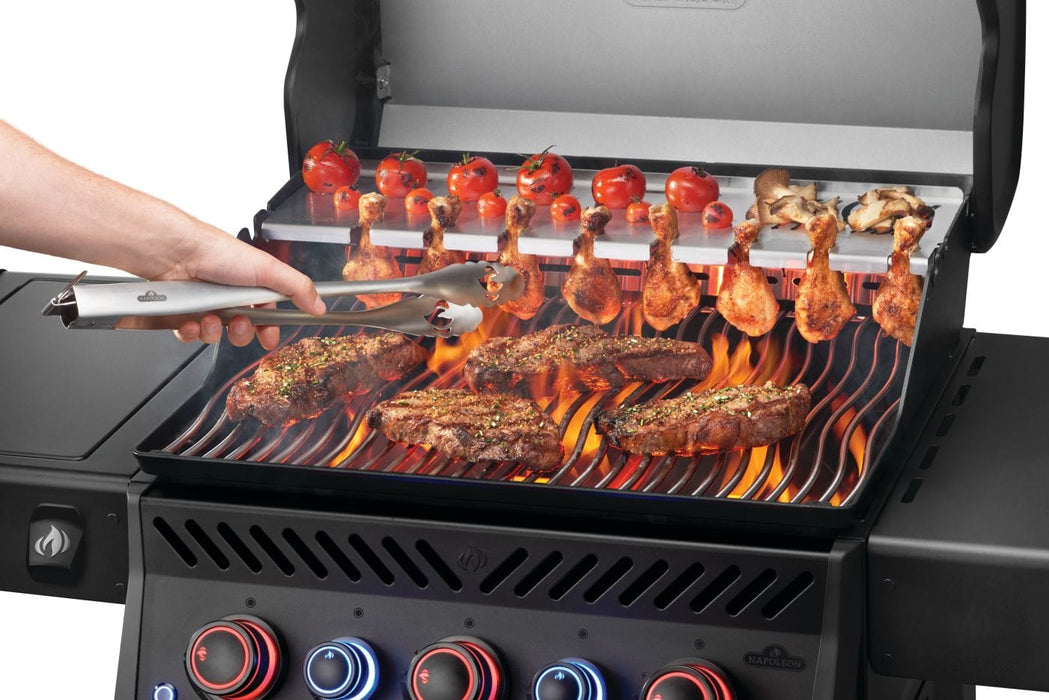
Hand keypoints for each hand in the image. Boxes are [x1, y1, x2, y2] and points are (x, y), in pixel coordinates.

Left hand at [156, 225, 325, 349]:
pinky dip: (192, 331)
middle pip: (243, 330)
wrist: (177, 253)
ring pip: (217, 335)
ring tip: (212, 316)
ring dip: (216, 331)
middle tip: (240, 323)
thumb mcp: (268, 270)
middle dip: (242, 332)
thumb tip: (320, 304)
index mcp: (252, 285)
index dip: (269, 330)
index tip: (269, 338)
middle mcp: (230, 295)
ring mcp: (206, 305)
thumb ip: (297, 288)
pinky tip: (193, 320)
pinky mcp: (183, 313)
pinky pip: (191, 335)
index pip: (267, 315)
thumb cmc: (218, 253)